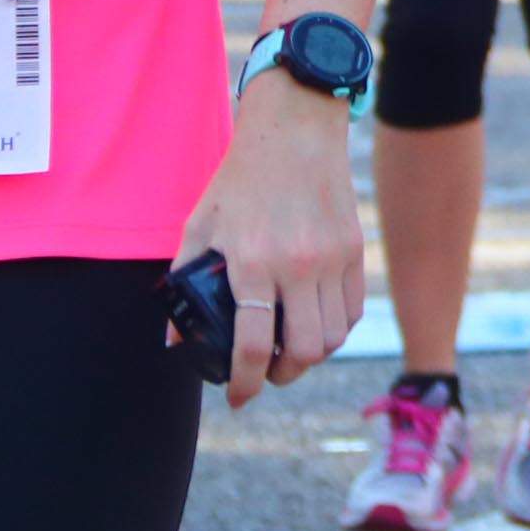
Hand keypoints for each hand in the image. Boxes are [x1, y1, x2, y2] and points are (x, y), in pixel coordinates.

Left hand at [176, 75, 364, 406]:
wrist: (295, 133)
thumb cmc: (240, 181)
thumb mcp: (200, 227)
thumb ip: (183, 281)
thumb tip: (175, 339)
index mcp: (253, 263)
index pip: (253, 345)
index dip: (243, 383)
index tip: (237, 397)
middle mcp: (298, 266)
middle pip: (303, 352)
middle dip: (281, 375)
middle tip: (266, 373)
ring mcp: (332, 258)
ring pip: (333, 336)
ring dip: (311, 356)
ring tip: (291, 351)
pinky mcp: (354, 250)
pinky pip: (352, 309)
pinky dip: (336, 329)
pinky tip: (316, 324)